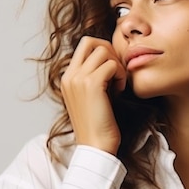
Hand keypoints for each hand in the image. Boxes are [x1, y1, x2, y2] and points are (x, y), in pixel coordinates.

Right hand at [61, 36, 126, 154]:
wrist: (95, 147)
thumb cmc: (98, 127)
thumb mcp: (91, 99)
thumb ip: (93, 80)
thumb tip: (109, 64)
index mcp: (67, 78)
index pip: (84, 46)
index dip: (103, 53)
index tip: (112, 73)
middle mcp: (70, 75)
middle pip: (91, 41)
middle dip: (110, 51)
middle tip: (117, 72)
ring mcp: (78, 79)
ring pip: (104, 50)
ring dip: (117, 65)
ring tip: (118, 85)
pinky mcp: (91, 84)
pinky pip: (112, 64)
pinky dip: (121, 75)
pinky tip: (120, 92)